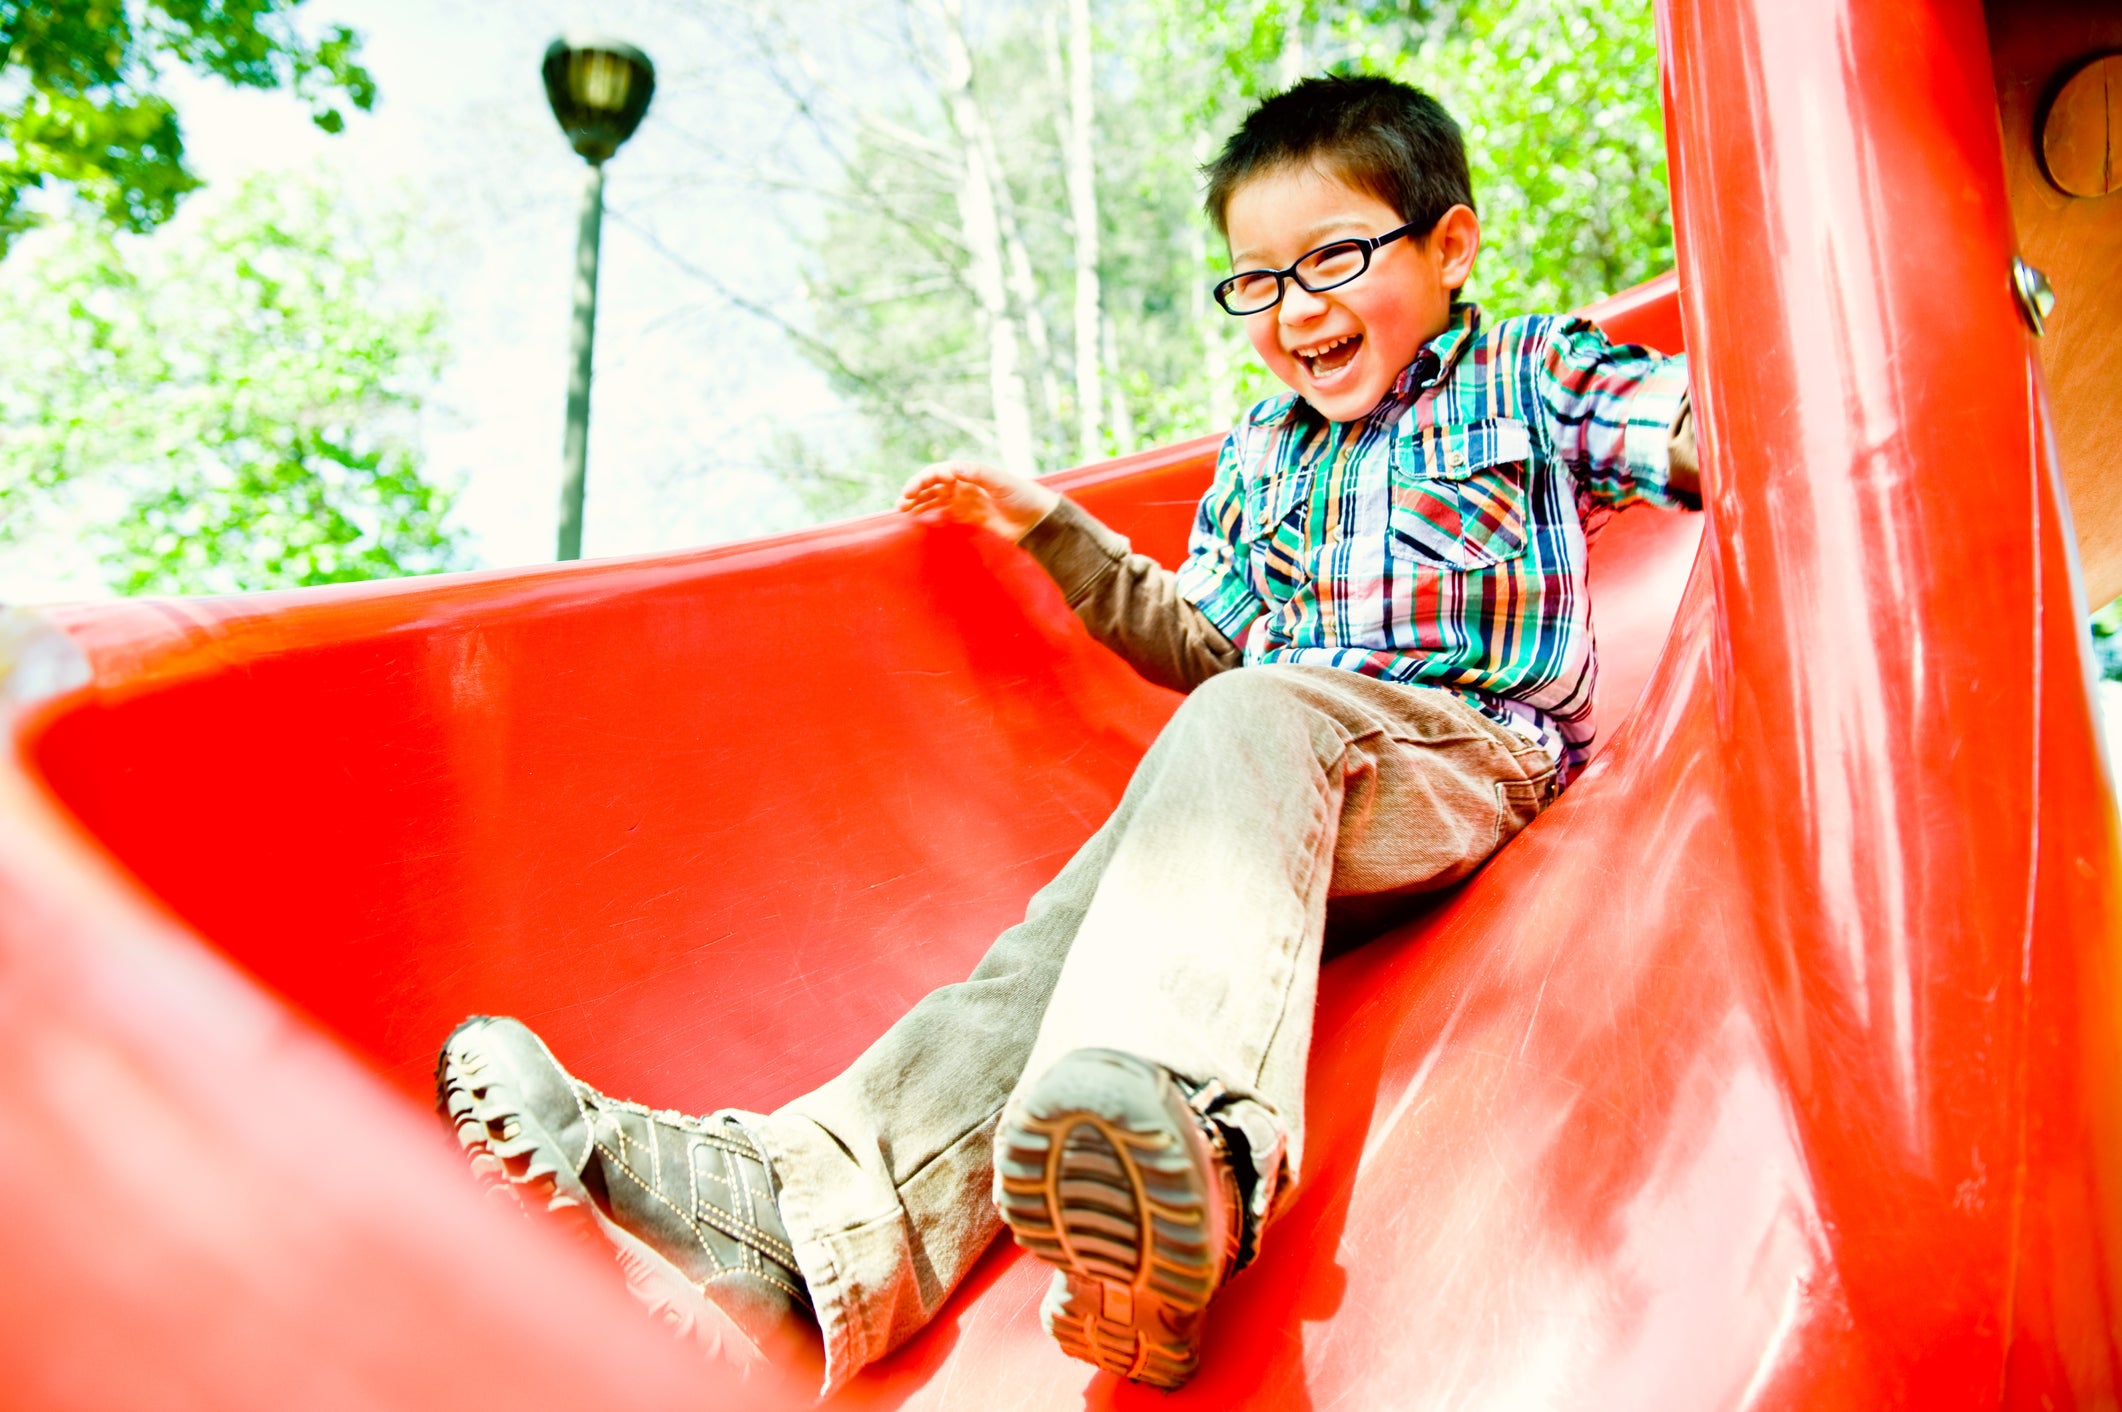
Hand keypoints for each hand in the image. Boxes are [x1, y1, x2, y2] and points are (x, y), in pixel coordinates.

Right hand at [896, 460, 1058, 542]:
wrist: (1038, 520)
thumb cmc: (1023, 496)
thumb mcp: (1001, 482)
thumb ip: (978, 474)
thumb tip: (954, 468)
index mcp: (970, 473)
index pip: (938, 473)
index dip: (921, 481)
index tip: (909, 494)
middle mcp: (965, 484)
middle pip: (933, 486)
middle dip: (915, 493)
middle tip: (900, 506)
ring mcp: (967, 500)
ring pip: (936, 499)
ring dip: (920, 503)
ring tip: (903, 512)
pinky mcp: (970, 516)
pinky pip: (946, 513)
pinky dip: (932, 514)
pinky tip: (921, 519)